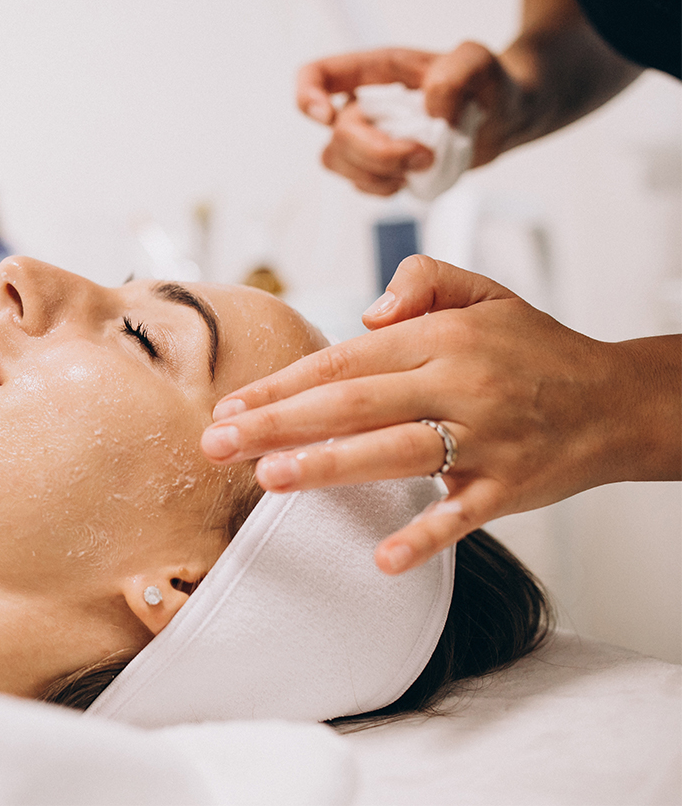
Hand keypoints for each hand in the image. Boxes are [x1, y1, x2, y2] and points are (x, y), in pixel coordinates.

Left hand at [201, 256, 679, 573]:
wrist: (620, 400)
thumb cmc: (535, 348)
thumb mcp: (485, 292)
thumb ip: (422, 280)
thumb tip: (365, 310)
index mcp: (441, 337)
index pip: (344, 361)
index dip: (282, 384)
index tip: (232, 405)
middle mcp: (459, 383)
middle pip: (352, 405)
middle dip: (277, 424)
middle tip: (217, 444)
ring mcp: (486, 438)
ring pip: (395, 451)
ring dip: (328, 466)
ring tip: (267, 477)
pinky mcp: (509, 487)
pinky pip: (461, 514)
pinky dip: (424, 537)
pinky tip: (381, 558)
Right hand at [295, 44, 525, 194]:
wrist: (501, 120)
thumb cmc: (485, 84)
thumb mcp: (480, 62)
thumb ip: (457, 73)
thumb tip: (429, 109)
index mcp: (375, 71)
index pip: (318, 75)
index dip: (308, 96)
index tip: (327, 117)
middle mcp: (363, 105)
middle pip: (336, 135)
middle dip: (377, 153)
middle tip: (422, 154)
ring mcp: (366, 139)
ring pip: (338, 163)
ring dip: (379, 173)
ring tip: (421, 165)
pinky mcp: (376, 168)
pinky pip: (360, 185)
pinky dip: (386, 187)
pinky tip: (414, 177)